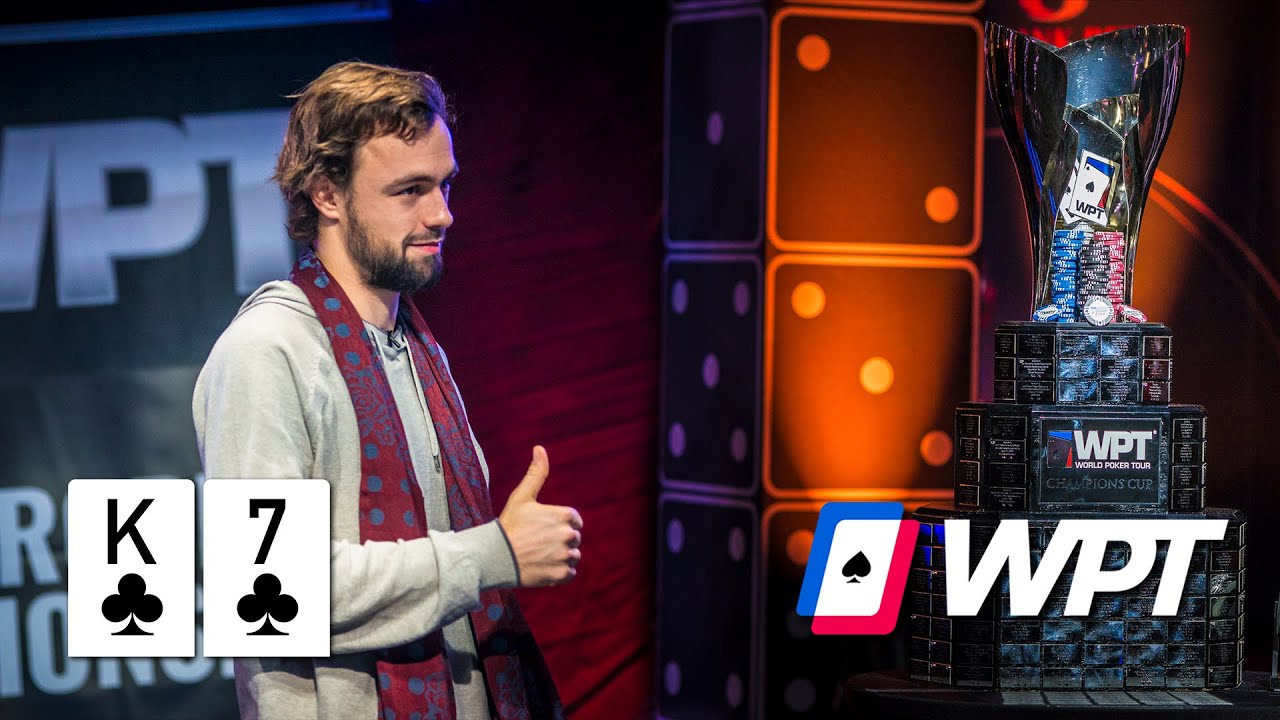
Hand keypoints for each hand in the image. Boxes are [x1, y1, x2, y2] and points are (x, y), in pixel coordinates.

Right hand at [498, 446, 582, 586]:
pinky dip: (558, 573)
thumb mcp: (522, 496)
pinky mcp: (561, 575)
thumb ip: (536, 473)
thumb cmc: (509, 524)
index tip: (543, 528)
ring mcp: (565, 556)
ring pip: (573, 557)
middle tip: (538, 543)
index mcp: (565, 515)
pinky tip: (542, 567)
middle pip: (573, 539)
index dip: (559, 524)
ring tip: (539, 556)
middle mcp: (569, 535)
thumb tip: (539, 448)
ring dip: (560, 557)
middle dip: (560, 541)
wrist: (495, 556)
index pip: (574, 520)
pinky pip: (569, 574)